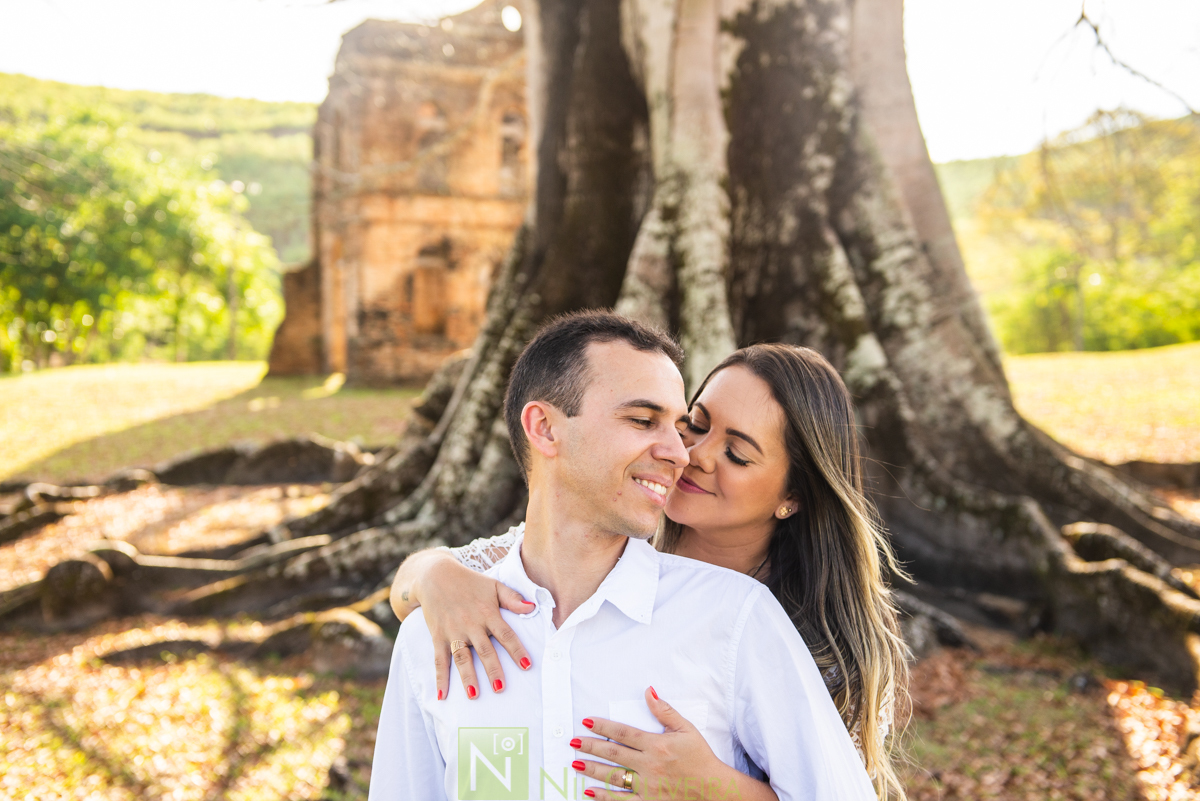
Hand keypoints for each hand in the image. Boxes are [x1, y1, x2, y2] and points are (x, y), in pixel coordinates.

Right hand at [418, 556, 535, 700]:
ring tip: (474, 695)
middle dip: (492, 669)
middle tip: (501, 688)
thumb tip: (533, 608)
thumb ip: (513, 598)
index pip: (505, 633)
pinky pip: (439, 660)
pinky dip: (440, 678)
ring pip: (461, 658)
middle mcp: (470, 624)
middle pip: (483, 650)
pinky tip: (442, 695)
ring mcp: (453, 632)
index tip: (527, 665)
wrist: (435, 575)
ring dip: (467, 677)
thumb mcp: (493, 585)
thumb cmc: (470, 582)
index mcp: (487, 613)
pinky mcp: (438, 636)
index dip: (516, 649)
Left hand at [571, 687, 771, 800]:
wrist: (714, 789)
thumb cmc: (700, 757)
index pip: (622, 732)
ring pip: (613, 776)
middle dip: (590, 747)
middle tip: (573, 742)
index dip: (603, 726)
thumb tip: (649, 691)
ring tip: (575, 764)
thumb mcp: (686, 729)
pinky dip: (604, 797)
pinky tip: (590, 792)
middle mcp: (648, 765)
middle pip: (613, 753)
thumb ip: (664, 711)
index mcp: (656, 745)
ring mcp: (647, 786)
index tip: (586, 722)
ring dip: (592, 770)